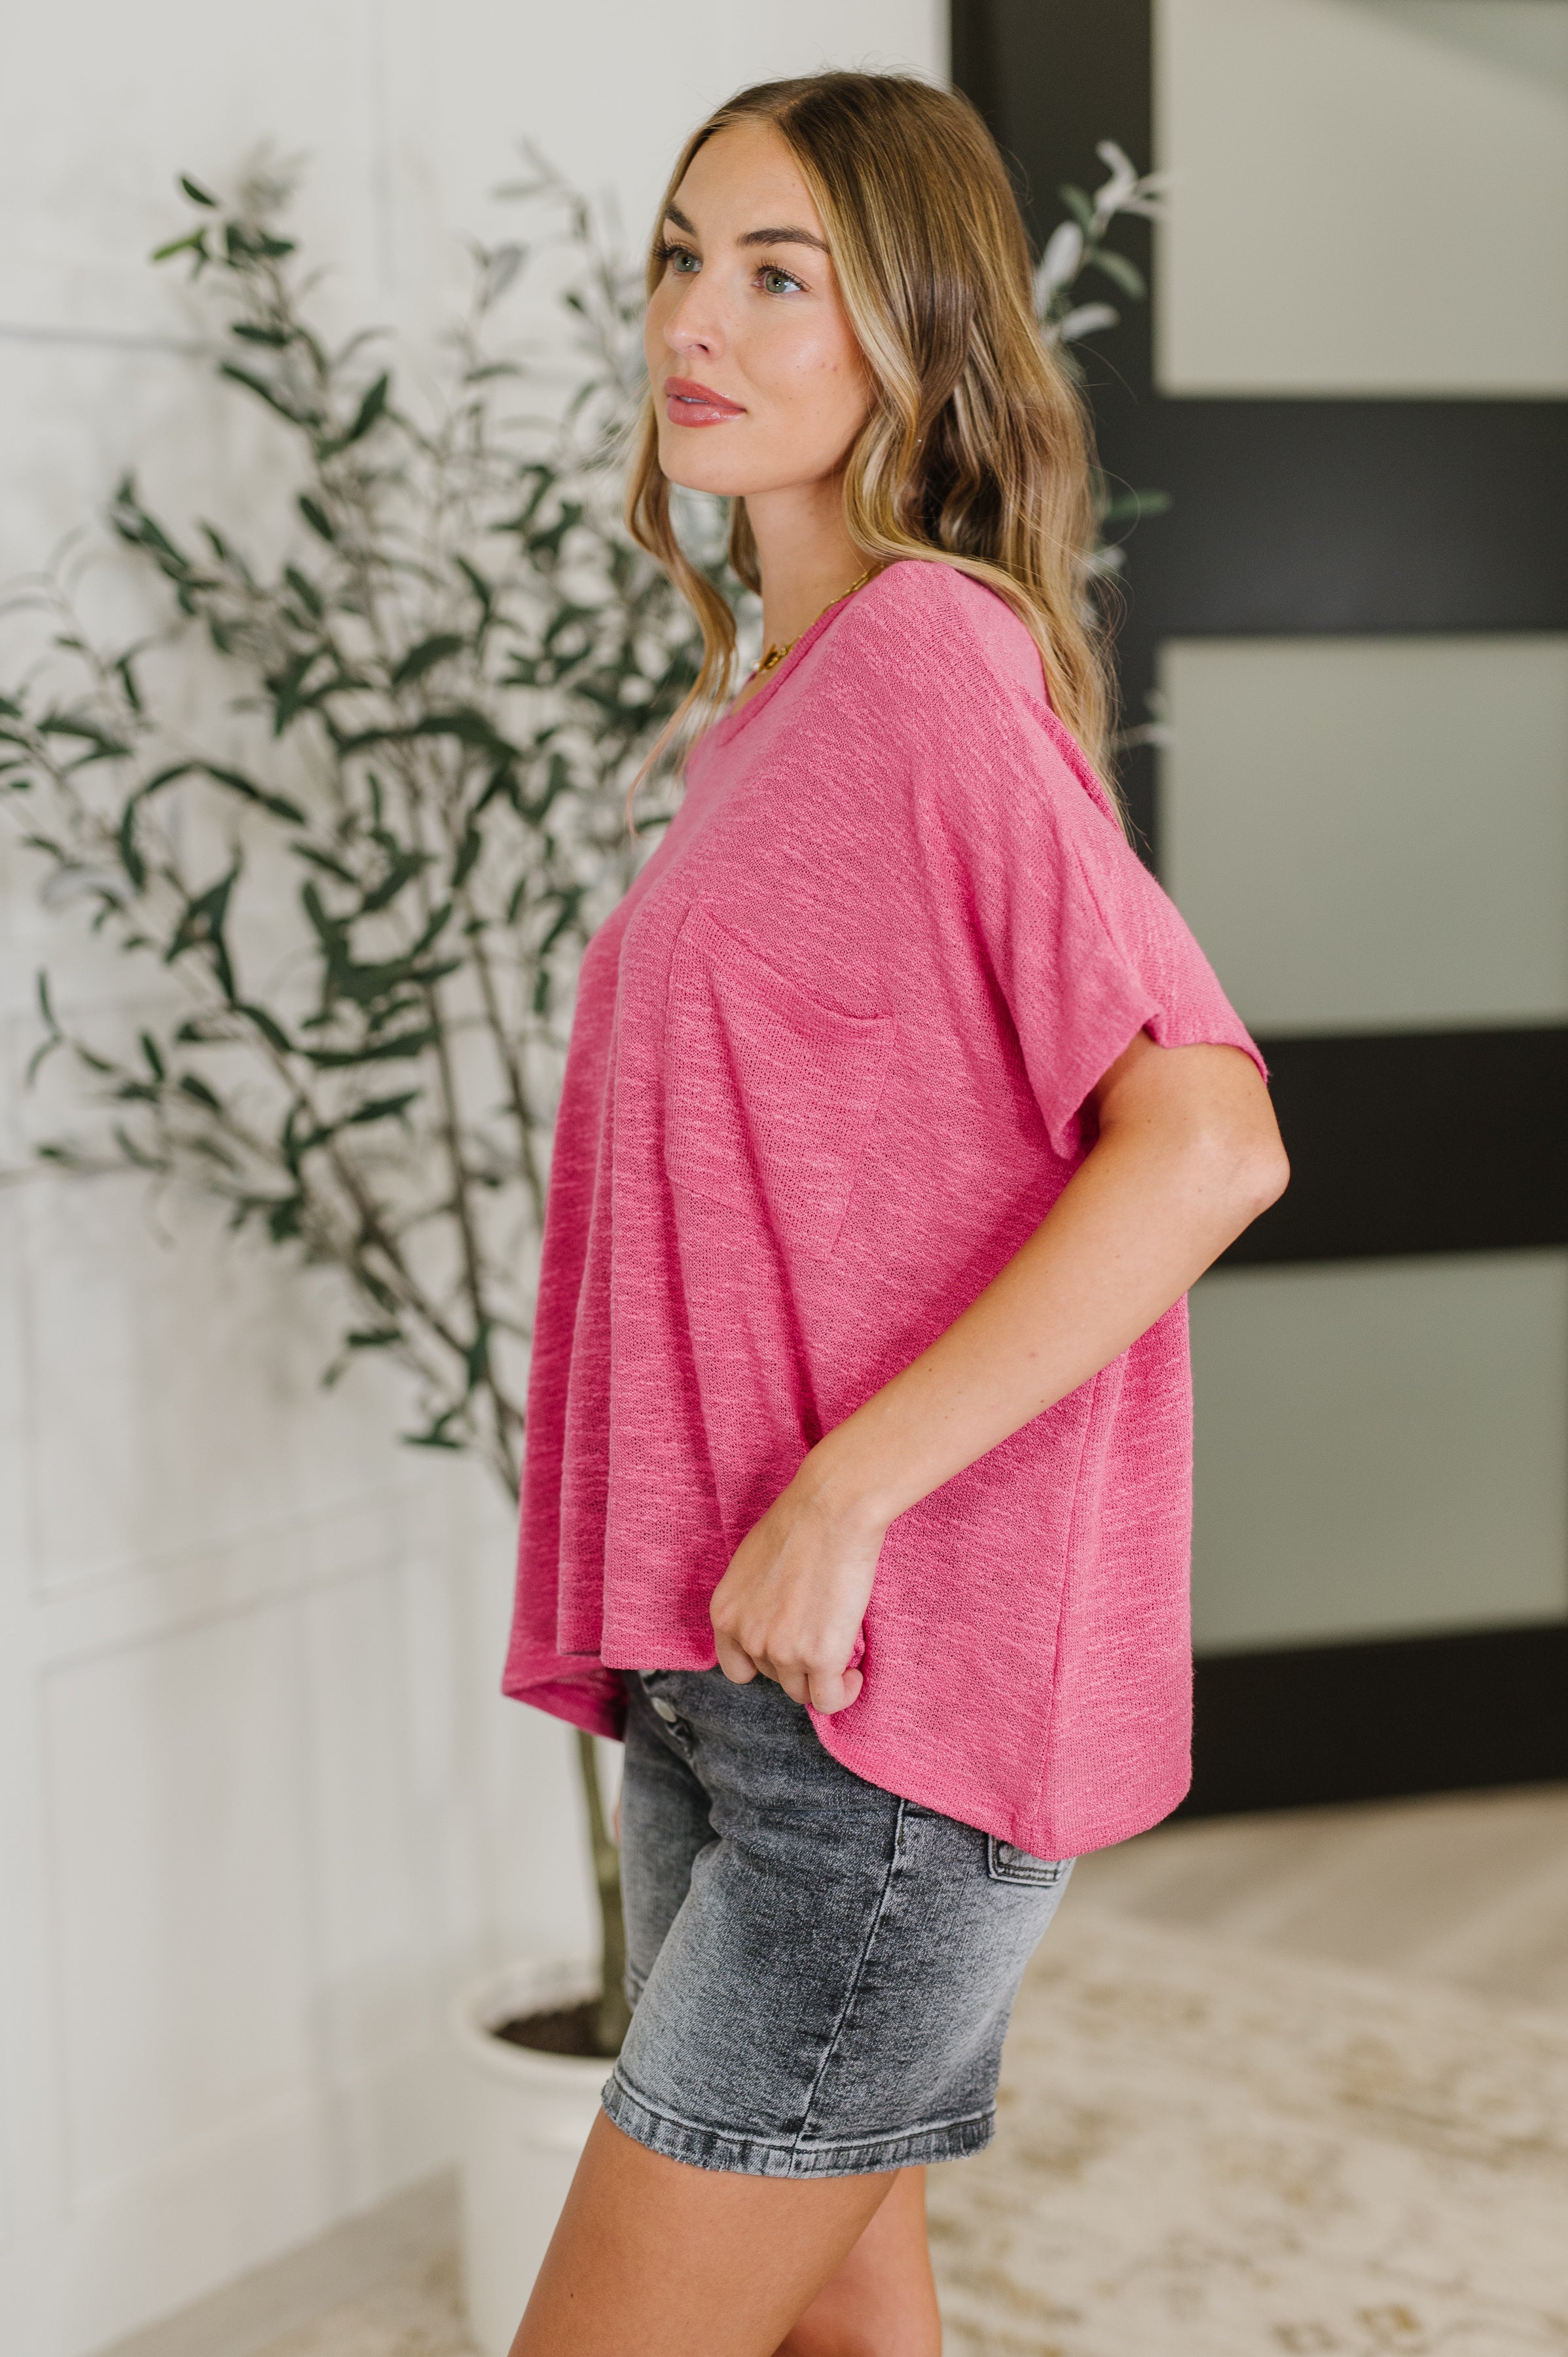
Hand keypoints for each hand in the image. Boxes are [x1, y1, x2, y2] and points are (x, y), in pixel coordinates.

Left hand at [709, 1466, 885, 1714]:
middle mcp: (747, 1638)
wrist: (831, 1510)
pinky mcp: (819, 1657)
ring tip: (841, 1652)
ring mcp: (782, 1651)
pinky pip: (829, 1700)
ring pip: (802, 1691)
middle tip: (822, 1632)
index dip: (764, 1663)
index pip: (737, 1668)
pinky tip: (854, 1674)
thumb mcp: (752, 1564)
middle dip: (797, 1661)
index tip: (787, 1649)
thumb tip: (773, 1618)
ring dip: (821, 1677)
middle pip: (774, 1677)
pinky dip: (844, 1692)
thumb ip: (754, 1601)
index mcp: (724, 1614)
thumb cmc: (799, 1523)